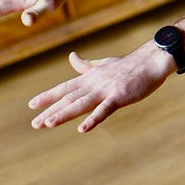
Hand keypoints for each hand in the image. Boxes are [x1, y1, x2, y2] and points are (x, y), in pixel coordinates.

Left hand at [29, 46, 174, 132]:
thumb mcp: (104, 64)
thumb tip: (71, 56)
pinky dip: (93, 119)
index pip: (65, 88)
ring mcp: (106, 89)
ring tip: (48, 124)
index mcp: (90, 77)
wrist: (152, 60)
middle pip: (69, 98)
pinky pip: (104, 109)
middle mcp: (94, 83)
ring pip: (81, 103)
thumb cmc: (130, 64)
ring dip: (64, 114)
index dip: (48, 96)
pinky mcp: (120, 96)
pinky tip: (83, 129)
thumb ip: (86, 65)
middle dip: (51, 111)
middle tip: (34, 124)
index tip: (32, 104)